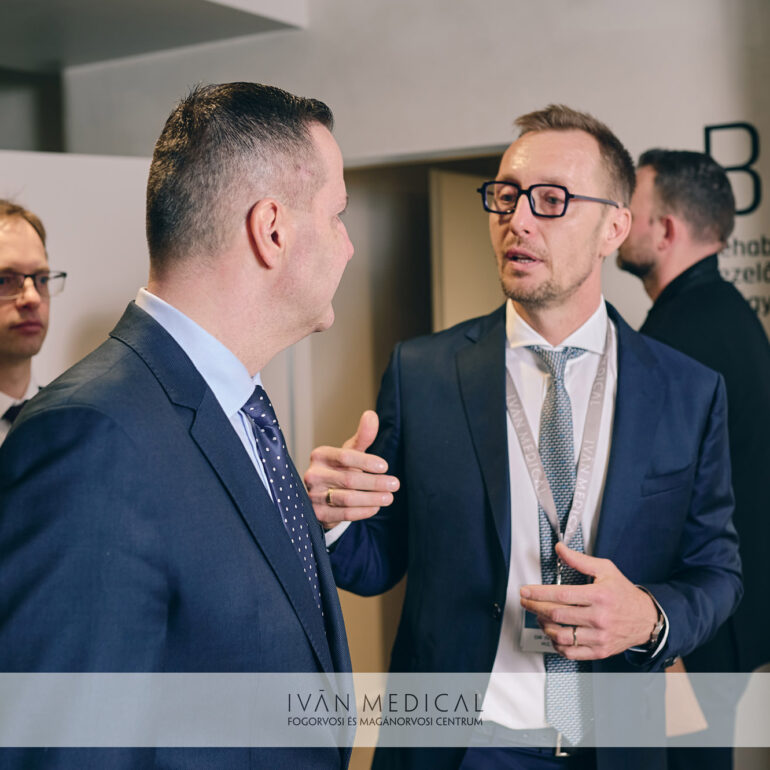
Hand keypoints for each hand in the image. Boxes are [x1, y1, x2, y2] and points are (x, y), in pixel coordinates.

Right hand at [304, 410, 399, 528]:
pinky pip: (344, 514)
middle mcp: (314, 474)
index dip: (367, 462)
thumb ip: (363, 436)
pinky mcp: (318, 514)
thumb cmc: (340, 469)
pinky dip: (363, 511)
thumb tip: (371, 415)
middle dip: (375, 482)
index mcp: (321, 455)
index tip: (385, 467)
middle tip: (395, 484)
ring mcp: (314, 495)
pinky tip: (375, 507)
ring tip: (389, 497)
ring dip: (372, 498)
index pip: (345, 457)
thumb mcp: (351, 452)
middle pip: (349, 479)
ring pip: (347, 499)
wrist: (322, 495)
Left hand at [519, 542, 658, 659]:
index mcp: (599, 596)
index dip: (538, 593)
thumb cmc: (623, 593)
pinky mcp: (599, 651)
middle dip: (535, 607)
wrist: (646, 618)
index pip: (561, 595)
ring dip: (544, 626)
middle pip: (557, 614)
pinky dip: (556, 644)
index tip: (525, 591)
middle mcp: (599, 617)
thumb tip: (559, 549)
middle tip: (525, 602)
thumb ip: (579, 560)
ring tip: (539, 617)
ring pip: (561, 635)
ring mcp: (599, 637)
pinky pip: (571, 652)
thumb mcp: (605, 570)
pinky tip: (553, 634)